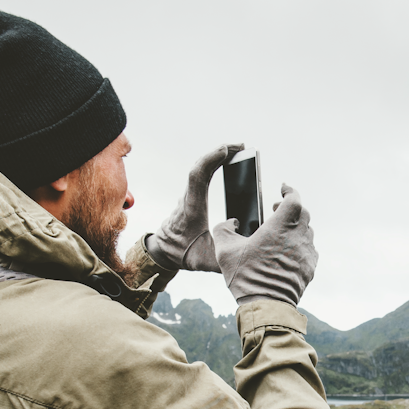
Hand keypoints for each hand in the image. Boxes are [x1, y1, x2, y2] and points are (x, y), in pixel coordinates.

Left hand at [145, 142, 243, 271]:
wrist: (163, 251)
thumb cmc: (184, 255)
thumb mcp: (206, 261)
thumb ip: (226, 254)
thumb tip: (245, 245)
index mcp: (192, 209)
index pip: (197, 177)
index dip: (210, 160)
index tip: (225, 150)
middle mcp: (188, 198)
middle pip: (200, 167)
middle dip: (219, 153)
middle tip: (241, 146)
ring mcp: (189, 195)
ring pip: (200, 168)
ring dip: (217, 156)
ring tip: (237, 150)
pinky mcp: (191, 195)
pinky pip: (201, 173)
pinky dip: (214, 163)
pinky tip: (226, 159)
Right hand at [212, 183, 316, 305]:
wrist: (266, 305)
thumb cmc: (246, 277)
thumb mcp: (224, 250)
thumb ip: (224, 229)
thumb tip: (230, 223)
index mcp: (280, 227)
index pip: (294, 199)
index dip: (289, 190)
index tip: (283, 188)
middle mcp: (298, 237)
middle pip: (303, 213)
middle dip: (291, 208)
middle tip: (277, 210)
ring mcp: (307, 253)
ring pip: (307, 231)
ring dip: (296, 226)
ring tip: (281, 231)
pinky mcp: (310, 267)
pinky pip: (310, 249)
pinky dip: (300, 243)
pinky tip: (288, 250)